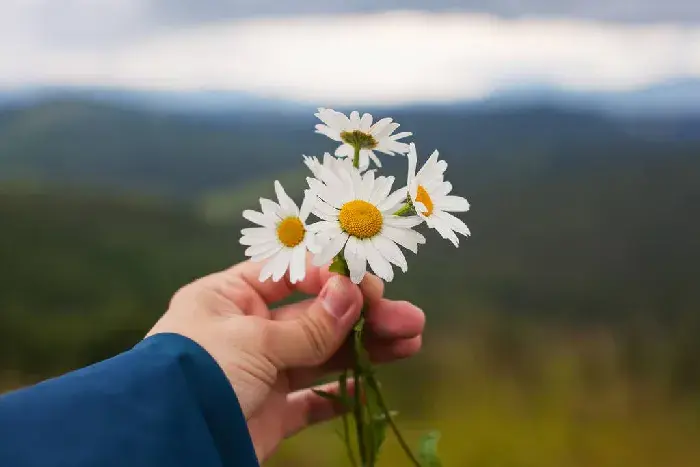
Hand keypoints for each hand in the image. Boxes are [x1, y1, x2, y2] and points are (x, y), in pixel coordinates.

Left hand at [146, 257, 424, 461]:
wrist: (165, 444)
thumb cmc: (198, 372)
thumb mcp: (253, 339)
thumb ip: (309, 325)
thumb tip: (353, 294)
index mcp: (229, 298)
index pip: (290, 276)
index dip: (331, 279)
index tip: (369, 290)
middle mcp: (245, 331)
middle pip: (315, 316)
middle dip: (363, 315)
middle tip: (409, 317)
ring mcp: (259, 373)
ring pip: (321, 355)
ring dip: (364, 348)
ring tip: (411, 341)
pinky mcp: (269, 413)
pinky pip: (311, 401)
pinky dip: (339, 396)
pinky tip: (369, 386)